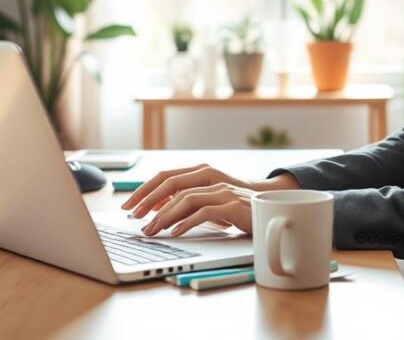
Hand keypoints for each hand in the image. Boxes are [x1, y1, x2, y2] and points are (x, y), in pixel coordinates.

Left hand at [119, 164, 298, 235]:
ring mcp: (222, 189)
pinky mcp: (233, 205)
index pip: (166, 176)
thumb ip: (188, 200)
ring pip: (186, 198)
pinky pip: (205, 212)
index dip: (145, 190)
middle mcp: (210, 176)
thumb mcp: (210, 200)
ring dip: (165, 216)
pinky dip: (188, 222)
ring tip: (152, 231)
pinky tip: (176, 232)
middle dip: (148, 202)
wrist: (274, 207)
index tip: (128, 205)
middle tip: (134, 219)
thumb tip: (157, 210)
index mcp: (202, 172)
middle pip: (171, 184)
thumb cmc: (238, 207)